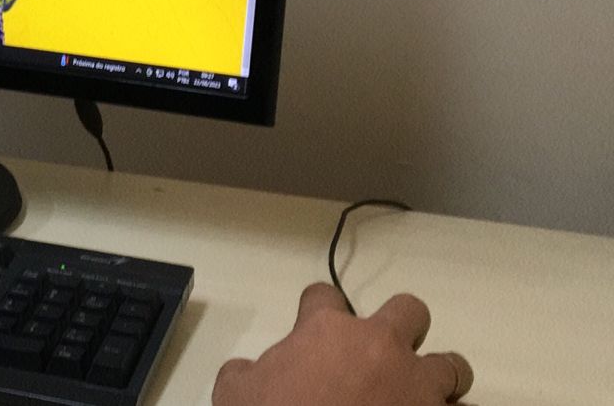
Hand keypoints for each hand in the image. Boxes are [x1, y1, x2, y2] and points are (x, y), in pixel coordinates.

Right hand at [213, 284, 473, 405]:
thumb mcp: (234, 391)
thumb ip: (246, 371)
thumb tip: (248, 372)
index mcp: (326, 331)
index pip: (322, 295)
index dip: (316, 308)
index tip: (311, 325)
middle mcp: (379, 345)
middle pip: (408, 310)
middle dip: (400, 326)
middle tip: (381, 352)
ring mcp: (417, 384)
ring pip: (452, 364)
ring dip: (437, 376)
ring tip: (421, 392)